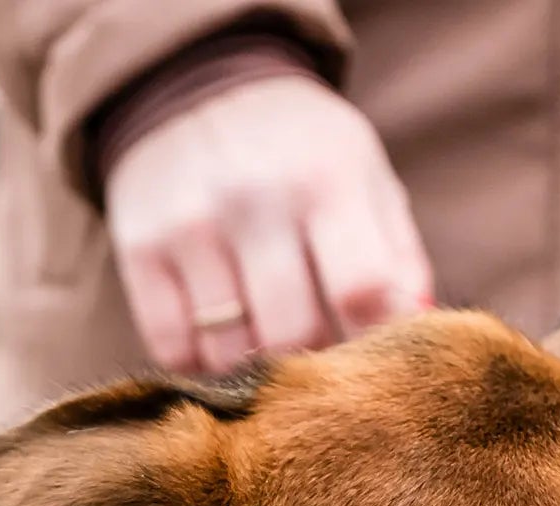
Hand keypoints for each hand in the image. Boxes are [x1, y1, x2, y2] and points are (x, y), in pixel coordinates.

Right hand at [106, 75, 435, 374]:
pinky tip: (218, 334)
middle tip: (314, 350)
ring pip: (231, 354)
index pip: (361, 291)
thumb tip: (419, 333)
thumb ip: (400, 261)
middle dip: (311, 360)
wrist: (198, 86)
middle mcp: (254, 199)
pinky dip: (201, 362)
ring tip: (264, 335)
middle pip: (293, 335)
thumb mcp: (366, 180)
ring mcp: (191, 226)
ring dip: (254, 366)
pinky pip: (175, 351)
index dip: (369, 342)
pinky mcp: (140, 251)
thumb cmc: (303, 154)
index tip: (366, 355)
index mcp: (326, 179)